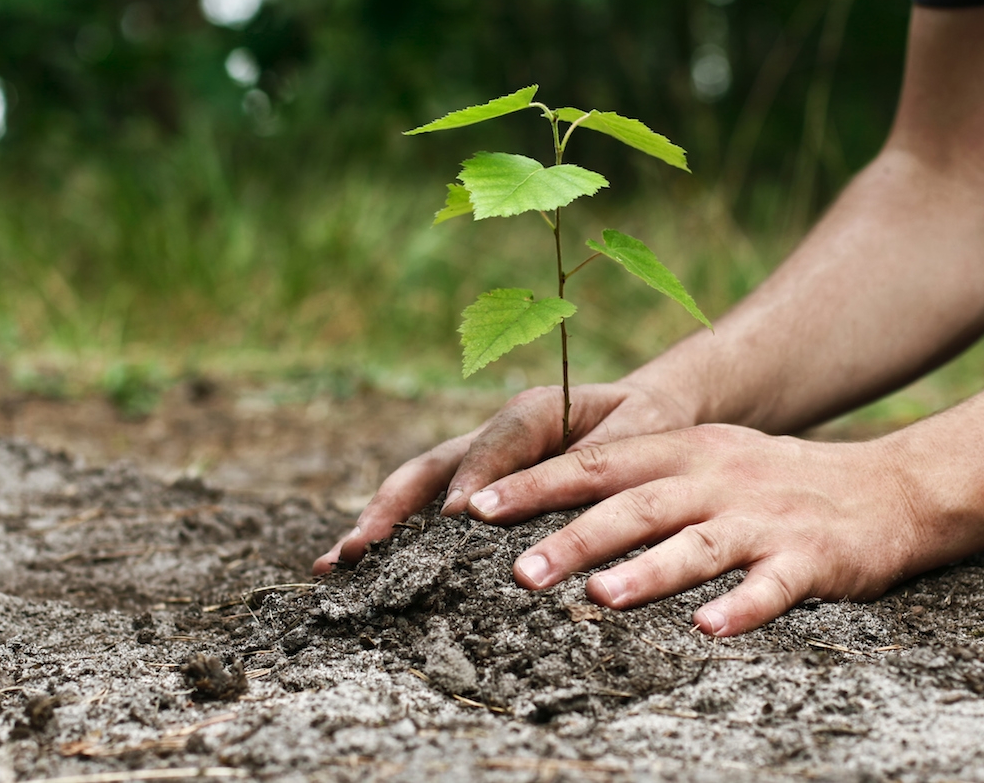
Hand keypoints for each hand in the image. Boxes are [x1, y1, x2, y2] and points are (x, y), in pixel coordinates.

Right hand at [311, 379, 696, 573]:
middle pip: (430, 467)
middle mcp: (494, 435)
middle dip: (391, 508)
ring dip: (377, 525)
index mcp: (535, 411)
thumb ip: (604, 455)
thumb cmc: (649, 424)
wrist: (648, 413)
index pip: (496, 444)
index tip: (456, 519)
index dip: (474, 478)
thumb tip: (562, 489)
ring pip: (417, 490)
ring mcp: (478, 462)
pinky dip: (395, 538)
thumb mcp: (642, 431)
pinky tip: (362, 572)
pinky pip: (429, 510)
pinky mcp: (476, 487)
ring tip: (334, 564)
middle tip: (357, 549)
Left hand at [464, 425, 923, 635]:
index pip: (598, 463)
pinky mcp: (811, 558)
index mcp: (685, 451)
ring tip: (599, 599)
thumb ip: (638, 478)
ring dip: (647, 572)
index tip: (476, 507)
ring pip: (697, 544)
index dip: (536, 484)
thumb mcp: (706, 461)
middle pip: (636, 505)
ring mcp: (764, 518)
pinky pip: (771, 586)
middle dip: (574, 536)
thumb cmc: (774, 483)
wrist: (890, 488)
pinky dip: (741, 608)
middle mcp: (718, 478)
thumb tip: (546, 506)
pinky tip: (709, 630)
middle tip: (518, 571)